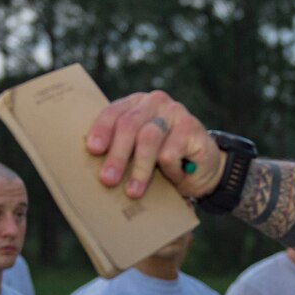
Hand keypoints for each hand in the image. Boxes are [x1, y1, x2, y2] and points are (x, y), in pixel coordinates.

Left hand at [86, 91, 224, 199]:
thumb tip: (95, 172)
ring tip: (133, 191)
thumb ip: (120, 151)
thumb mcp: (137, 153)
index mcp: (134, 104)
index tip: (93, 150)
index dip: (102, 130)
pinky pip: (171, 152)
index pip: (114, 112)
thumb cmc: (161, 161)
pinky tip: (174, 177)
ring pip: (149, 138)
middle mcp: (154, 102)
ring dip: (139, 169)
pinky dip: (169, 170)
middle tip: (108, 180)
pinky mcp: (192, 127)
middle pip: (129, 125)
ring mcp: (174, 112)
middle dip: (117, 155)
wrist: (201, 168)